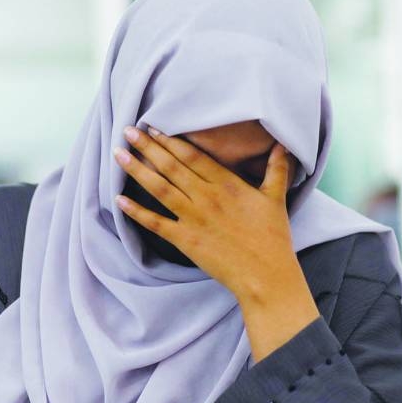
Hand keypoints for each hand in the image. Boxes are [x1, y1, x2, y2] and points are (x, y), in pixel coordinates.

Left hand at [114, 125, 319, 360]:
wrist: (266, 275)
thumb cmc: (273, 238)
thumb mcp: (276, 198)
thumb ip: (277, 169)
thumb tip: (283, 145)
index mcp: (227, 184)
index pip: (193, 155)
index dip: (171, 140)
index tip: (154, 127)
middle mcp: (206, 197)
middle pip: (171, 166)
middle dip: (148, 146)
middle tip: (128, 130)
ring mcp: (194, 218)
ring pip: (159, 188)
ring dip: (137, 170)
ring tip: (118, 155)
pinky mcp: (186, 240)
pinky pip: (156, 223)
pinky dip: (136, 212)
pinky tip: (119, 201)